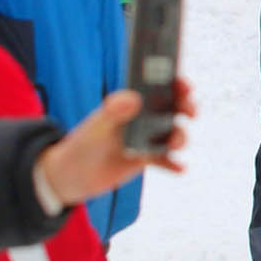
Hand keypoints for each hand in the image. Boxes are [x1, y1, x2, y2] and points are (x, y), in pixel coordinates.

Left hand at [37, 80, 198, 205]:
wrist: (70, 177)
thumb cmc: (81, 145)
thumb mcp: (96, 127)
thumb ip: (113, 112)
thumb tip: (133, 98)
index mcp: (132, 103)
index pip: (159, 87)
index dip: (176, 83)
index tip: (186, 86)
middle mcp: (144, 118)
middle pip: (173, 108)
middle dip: (187, 107)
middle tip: (191, 113)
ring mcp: (147, 138)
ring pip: (173, 133)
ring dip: (181, 137)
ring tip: (176, 145)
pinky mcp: (146, 159)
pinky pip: (165, 160)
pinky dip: (174, 164)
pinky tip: (181, 169)